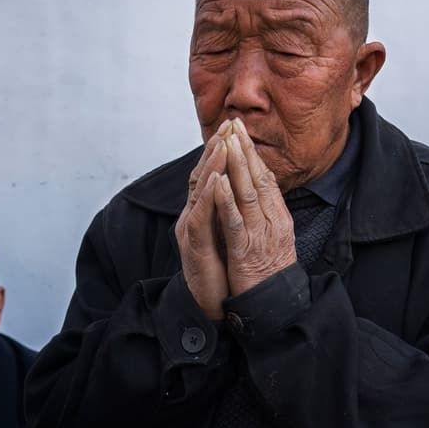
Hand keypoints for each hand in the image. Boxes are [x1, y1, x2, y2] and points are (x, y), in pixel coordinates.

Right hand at [175, 120, 231, 318]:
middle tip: (228, 125)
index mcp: (203, 212)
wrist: (207, 302)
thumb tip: (238, 189)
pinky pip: (200, 218)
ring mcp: (190, 229)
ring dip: (211, 166)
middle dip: (215, 149)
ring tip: (223, 143)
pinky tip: (215, 181)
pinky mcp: (193, 246)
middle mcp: (193, 216)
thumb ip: (227, 211)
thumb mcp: (225, 233)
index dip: (220, 151)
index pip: (211, 175)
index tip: (233, 128)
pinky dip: (208, 198)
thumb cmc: (218, 269)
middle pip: (201, 176)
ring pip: (198, 192)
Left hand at [214, 119, 296, 295]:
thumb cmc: (270, 275)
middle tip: (234, 124)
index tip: (241, 132)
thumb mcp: (274, 240)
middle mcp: (273, 222)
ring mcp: (260, 235)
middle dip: (246, 150)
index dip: (254, 154)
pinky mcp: (245, 250)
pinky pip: (235, 221)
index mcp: (279, 219)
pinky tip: (218, 181)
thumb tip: (261, 196)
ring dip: (237, 166)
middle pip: (260, 179)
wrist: (274, 307)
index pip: (267, 179)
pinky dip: (226, 200)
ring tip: (228, 141)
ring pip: (248, 194)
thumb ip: (268, 217)